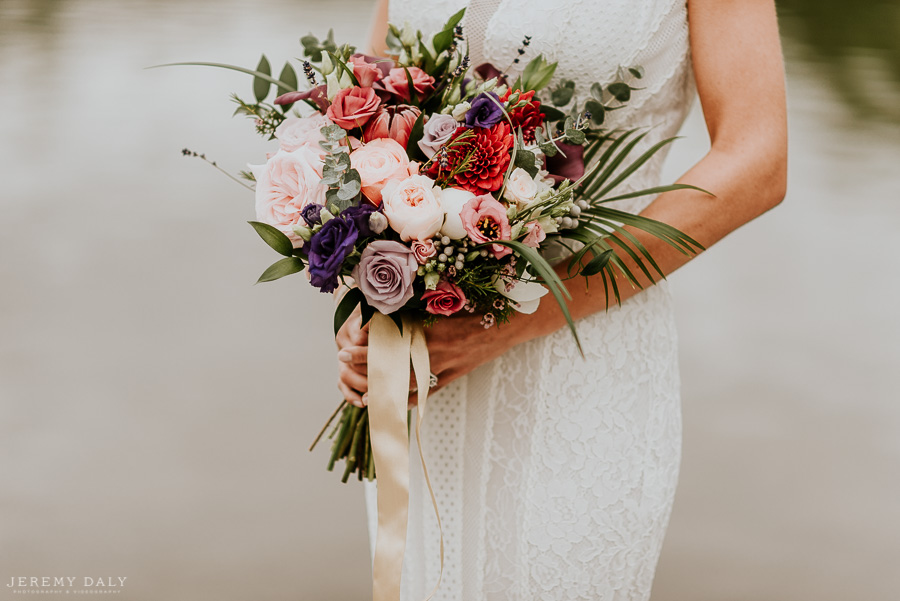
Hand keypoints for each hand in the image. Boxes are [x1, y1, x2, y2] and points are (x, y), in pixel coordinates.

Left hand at [338, 310, 530, 407]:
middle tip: (343, 361)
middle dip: (367, 363)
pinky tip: (394, 404)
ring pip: (409, 381)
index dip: (369, 342)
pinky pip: (429, 391)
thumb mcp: (448, 303)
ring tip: (363, 392)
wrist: (510, 322)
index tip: (348, 342)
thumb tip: (388, 308)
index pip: (392, 338)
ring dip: (385, 387)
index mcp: (434, 329)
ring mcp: (447, 365)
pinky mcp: (456, 375)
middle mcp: (437, 350)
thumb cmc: (480, 306)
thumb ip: (420, 308)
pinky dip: (411, 399)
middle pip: (395, 362)